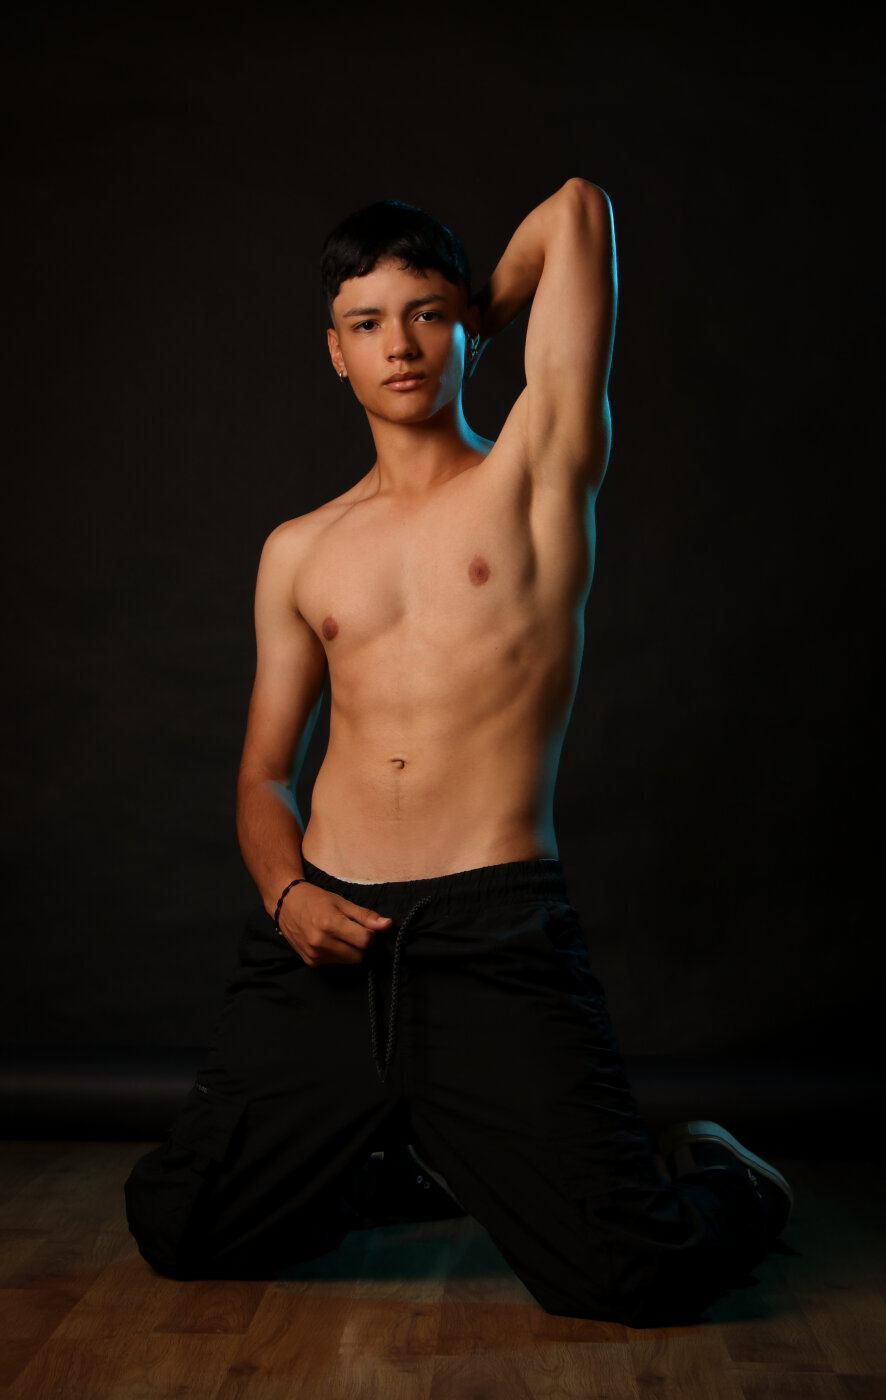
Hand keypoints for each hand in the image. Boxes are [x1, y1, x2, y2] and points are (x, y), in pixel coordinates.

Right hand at [276, 881, 391, 965]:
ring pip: (348, 961)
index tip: (364, 926)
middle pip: (359, 955)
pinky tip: (328, 940)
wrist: (286, 904)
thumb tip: (388, 925)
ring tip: (338, 933)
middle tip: (352, 930)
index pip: (366, 941)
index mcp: (331, 924)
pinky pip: (335, 962)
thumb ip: (365, 916)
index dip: (370, 934)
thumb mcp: (342, 902)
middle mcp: (321, 942)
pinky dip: (337, 954)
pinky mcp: (311, 962)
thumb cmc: (316, 899)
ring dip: (350, 950)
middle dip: (361, 944)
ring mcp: (315, 954)